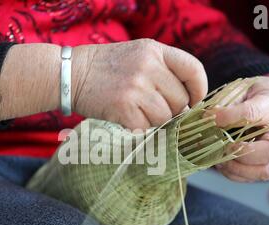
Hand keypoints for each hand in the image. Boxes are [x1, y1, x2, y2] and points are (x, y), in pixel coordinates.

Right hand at [72, 39, 207, 129]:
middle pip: (180, 101)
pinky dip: (137, 129)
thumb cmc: (106, 69)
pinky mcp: (124, 107)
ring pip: (164, 118)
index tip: (194, 100)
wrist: (70, 74)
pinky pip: (146, 128)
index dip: (199, 89)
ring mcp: (136, 87)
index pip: (193, 69)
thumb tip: (187, 106)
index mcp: (155, 50)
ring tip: (135, 112)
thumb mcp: (137, 57)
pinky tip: (124, 118)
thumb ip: (163, 72)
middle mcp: (148, 66)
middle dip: (171, 111)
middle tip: (152, 109)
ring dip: (153, 122)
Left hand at [210, 76, 268, 181]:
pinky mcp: (268, 165)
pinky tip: (221, 163)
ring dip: (236, 168)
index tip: (209, 116)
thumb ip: (226, 102)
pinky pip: (252, 178)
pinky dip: (233, 174)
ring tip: (218, 158)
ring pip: (263, 171)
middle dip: (240, 153)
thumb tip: (207, 116)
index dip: (228, 117)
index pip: (251, 113)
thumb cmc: (256, 97)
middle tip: (220, 147)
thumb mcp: (243, 90)